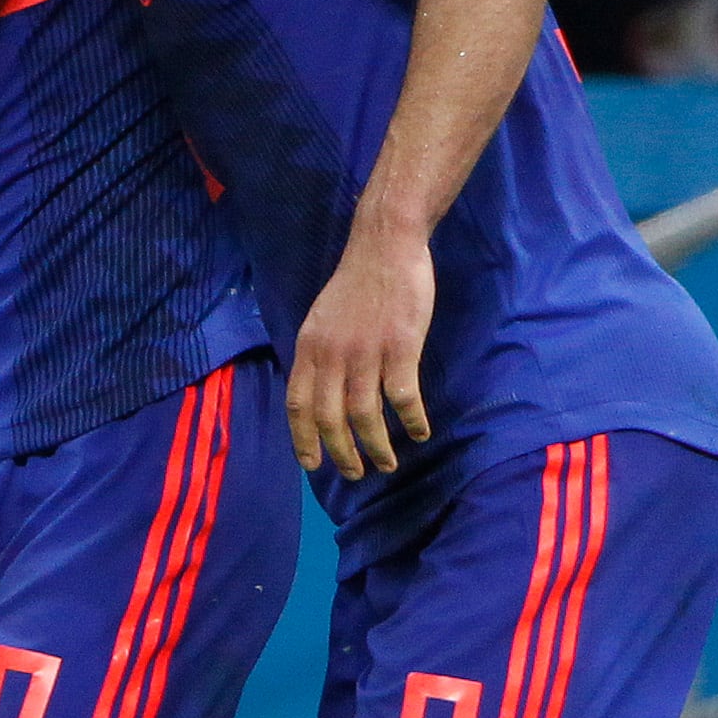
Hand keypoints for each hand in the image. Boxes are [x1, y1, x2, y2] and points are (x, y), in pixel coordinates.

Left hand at [286, 231, 435, 479]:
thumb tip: (318, 396)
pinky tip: (420, 432)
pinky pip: (403, 397)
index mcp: (309, 346)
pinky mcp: (400, 346)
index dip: (303, 439)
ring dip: (377, 446)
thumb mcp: (322, 318)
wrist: (385, 245)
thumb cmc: (357, 283)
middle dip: (342, 453)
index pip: (298, 404)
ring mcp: (366, 351)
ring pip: (365, 415)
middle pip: (331, 418)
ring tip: (387, 463)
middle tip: (355, 473)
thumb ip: (318, 355)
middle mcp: (332, 353)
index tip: (312, 465)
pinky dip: (412, 420)